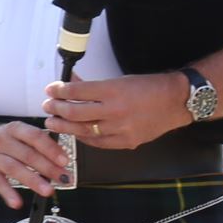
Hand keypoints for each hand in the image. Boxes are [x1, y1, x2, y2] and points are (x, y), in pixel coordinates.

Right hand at [0, 120, 74, 208]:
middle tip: (64, 178)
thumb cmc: (8, 142)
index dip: (51, 149)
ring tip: (48, 191)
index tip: (65, 161)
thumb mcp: (21, 135)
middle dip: (48, 168)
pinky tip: (17, 203)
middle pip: (27, 155)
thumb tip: (63, 162)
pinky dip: (8, 194)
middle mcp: (2, 141)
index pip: (35, 136)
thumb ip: (40, 145)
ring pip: (14, 169)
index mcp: (15, 129)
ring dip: (33, 180)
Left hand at [43, 73, 188, 150]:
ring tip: (53, 123)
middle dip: (57, 109)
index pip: (77, 92)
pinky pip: (98, 142)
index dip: (60, 91)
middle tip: (47, 107)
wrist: (176, 102)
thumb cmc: (149, 87)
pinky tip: (75, 134)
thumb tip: (71, 84)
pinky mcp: (126, 142)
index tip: (51, 90)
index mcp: (113, 91)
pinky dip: (84, 138)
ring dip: (65, 126)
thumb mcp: (120, 80)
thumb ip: (94, 85)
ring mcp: (121, 129)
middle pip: (76, 113)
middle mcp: (115, 111)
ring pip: (84, 130)